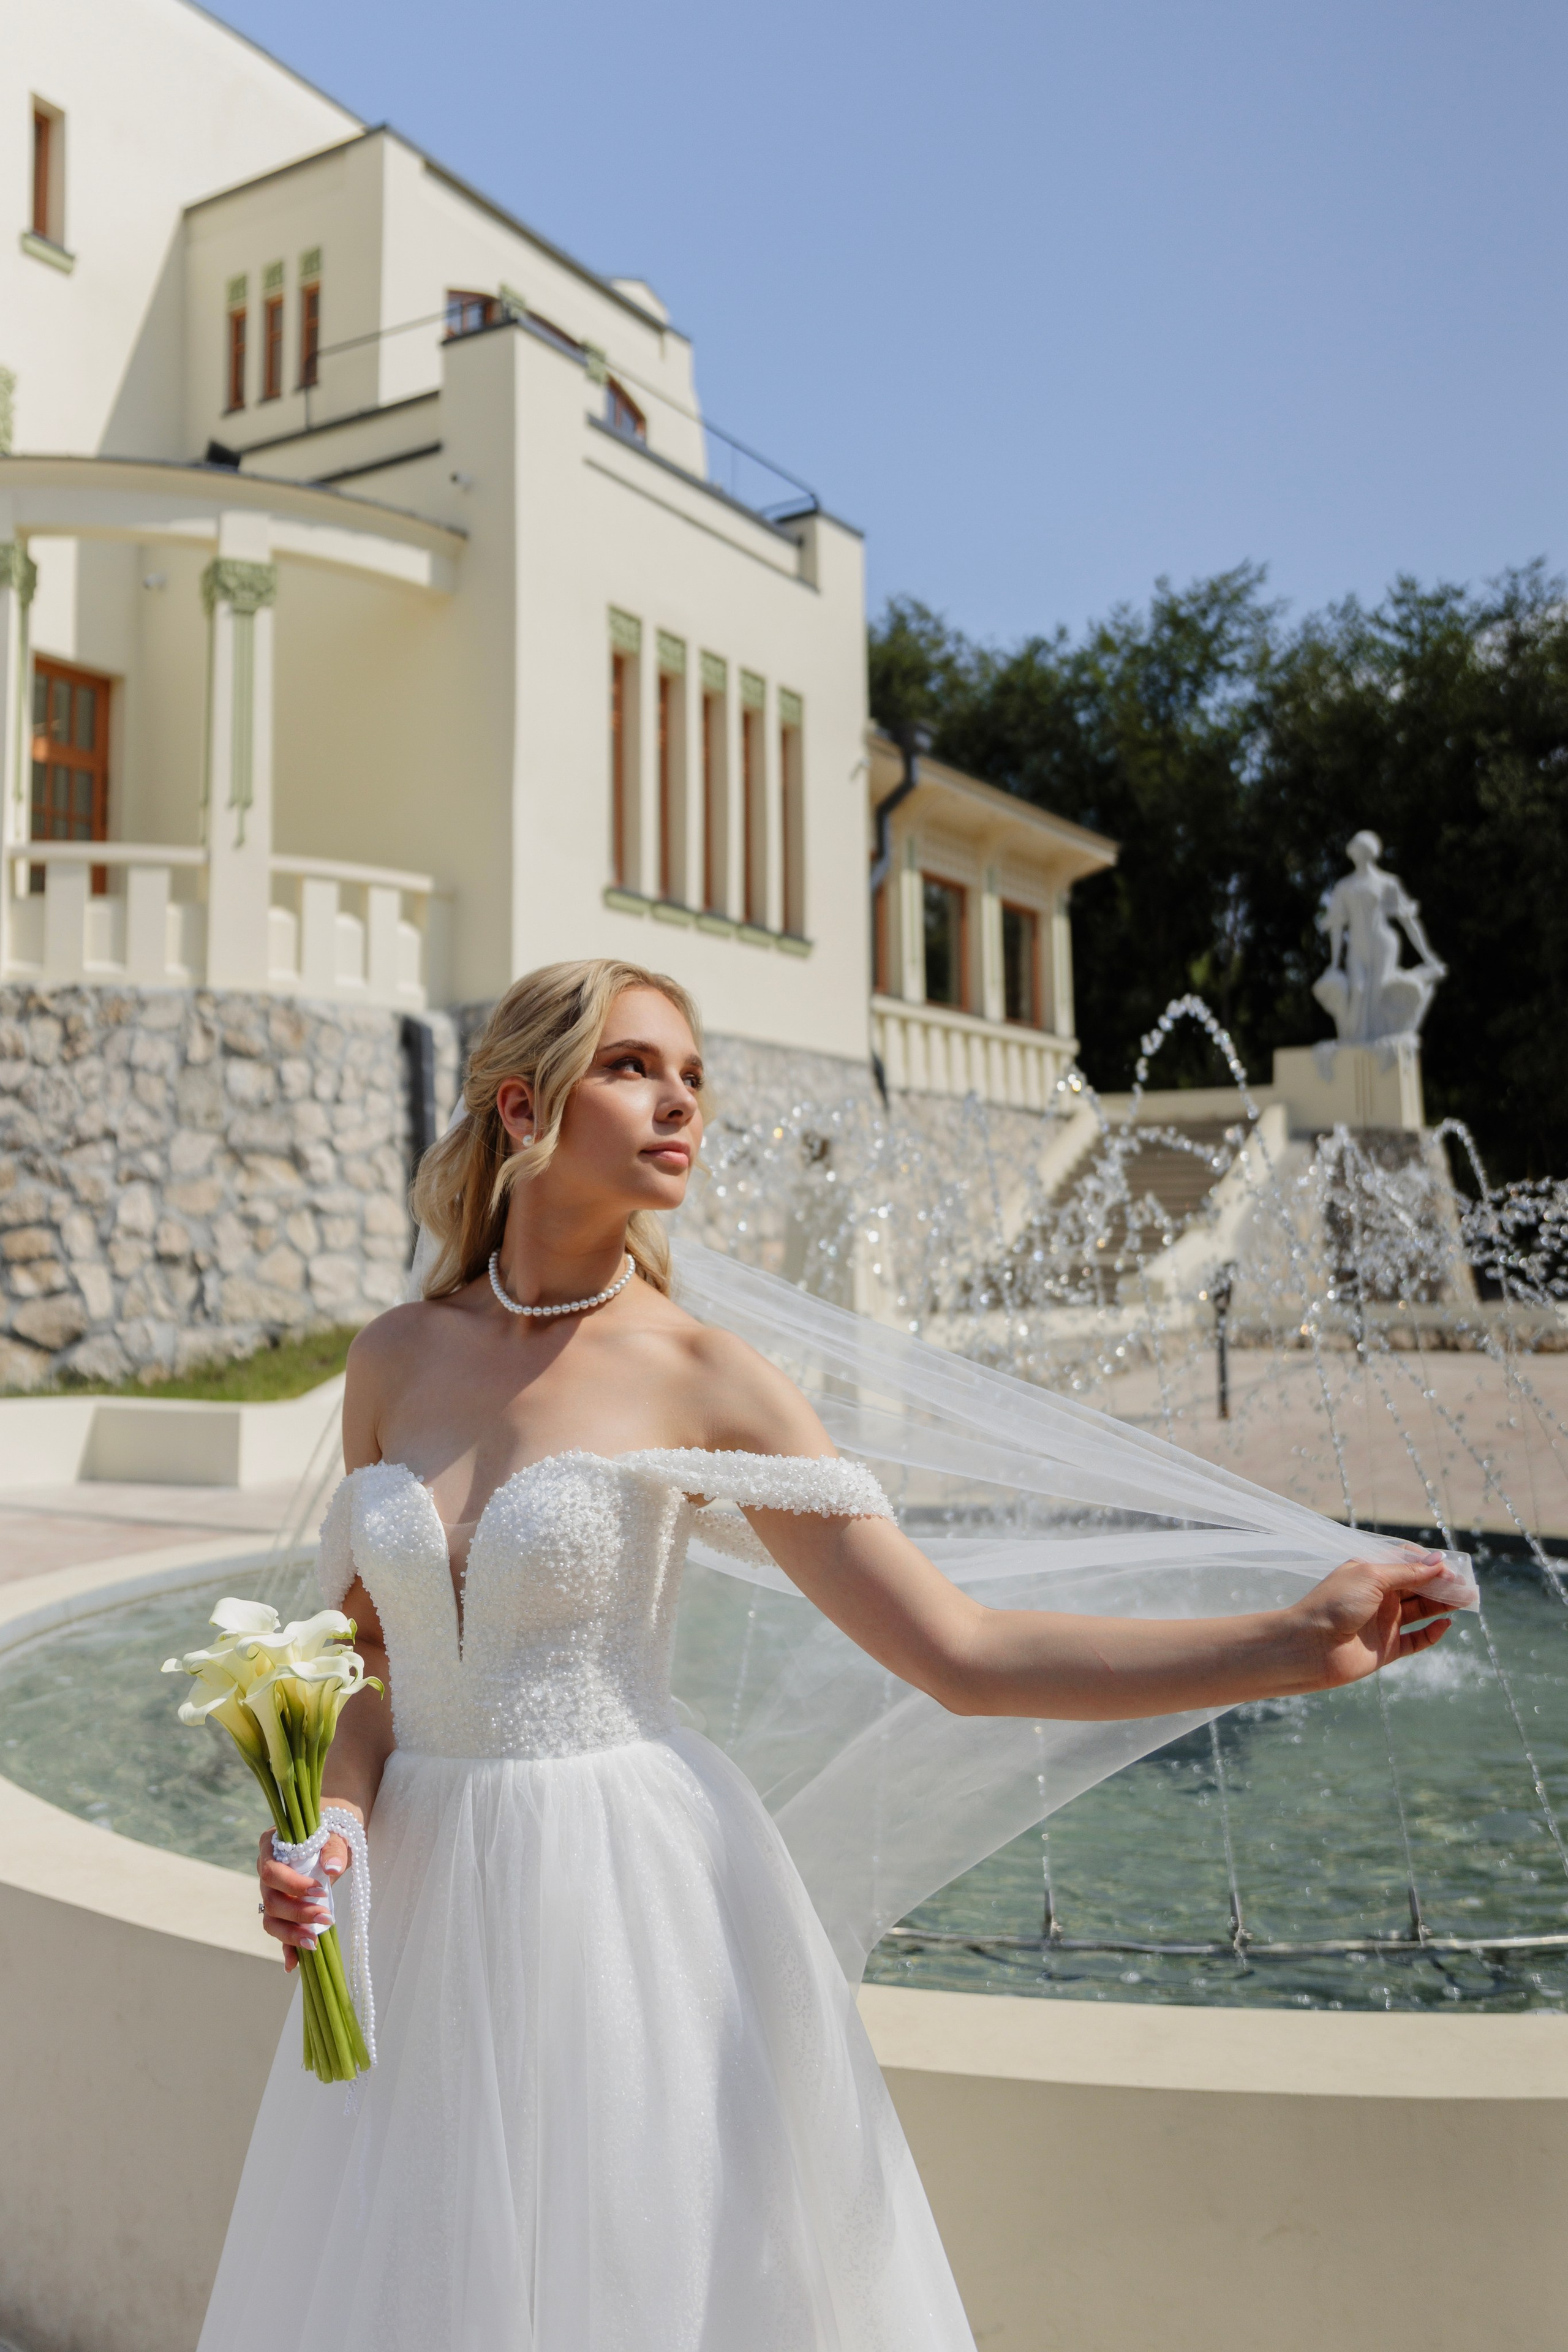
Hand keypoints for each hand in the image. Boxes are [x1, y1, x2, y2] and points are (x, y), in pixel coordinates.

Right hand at [256, 1827, 351, 1973]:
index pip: (271, 1872)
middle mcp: (265, 1870)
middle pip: (270, 1900)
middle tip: (326, 1918)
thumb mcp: (336, 1833)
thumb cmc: (333, 1828)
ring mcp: (271, 1891)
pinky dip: (287, 1947)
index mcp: (272, 1846)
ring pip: (270, 1919)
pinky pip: (280, 1930)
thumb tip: (332, 1869)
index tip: (321, 1890)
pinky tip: (293, 1965)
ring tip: (314, 1942)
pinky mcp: (283, 1908)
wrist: (335, 1829)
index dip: (293, 1885)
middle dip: (297, 1913)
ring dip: (291, 1933)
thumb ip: (333, 1848)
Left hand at [1291, 1552, 1453, 1691]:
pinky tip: (1446, 1624)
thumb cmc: (1334, 1604)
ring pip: (1421, 1611)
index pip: (1407, 1563)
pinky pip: (1417, 1640)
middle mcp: (1378, 1596)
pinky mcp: (1387, 1648)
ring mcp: (1384, 1623)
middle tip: (1468, 1587)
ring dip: (1443, 1605)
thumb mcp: (1371, 1577)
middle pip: (1418, 1587)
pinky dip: (1433, 1633)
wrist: (1310, 1647)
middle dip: (1443, 1585)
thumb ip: (1407, 1572)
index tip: (1450, 1568)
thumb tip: (1438, 1561)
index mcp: (1371, 1573)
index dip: (1429, 1564)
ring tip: (1466, 1602)